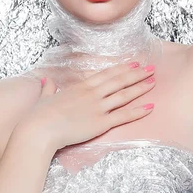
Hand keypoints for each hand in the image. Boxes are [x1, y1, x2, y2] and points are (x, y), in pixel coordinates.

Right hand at [16, 62, 156, 151]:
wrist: (40, 128)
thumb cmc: (39, 115)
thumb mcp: (45, 97)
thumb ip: (49, 87)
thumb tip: (47, 80)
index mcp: (80, 87)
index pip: (105, 74)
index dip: (121, 69)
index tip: (132, 64)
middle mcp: (92, 94)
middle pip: (119, 81)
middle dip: (136, 74)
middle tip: (150, 68)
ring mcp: (98, 107)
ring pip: (124, 95)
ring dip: (140, 88)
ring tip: (153, 82)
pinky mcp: (101, 123)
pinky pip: (124, 116)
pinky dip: (138, 111)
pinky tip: (150, 107)